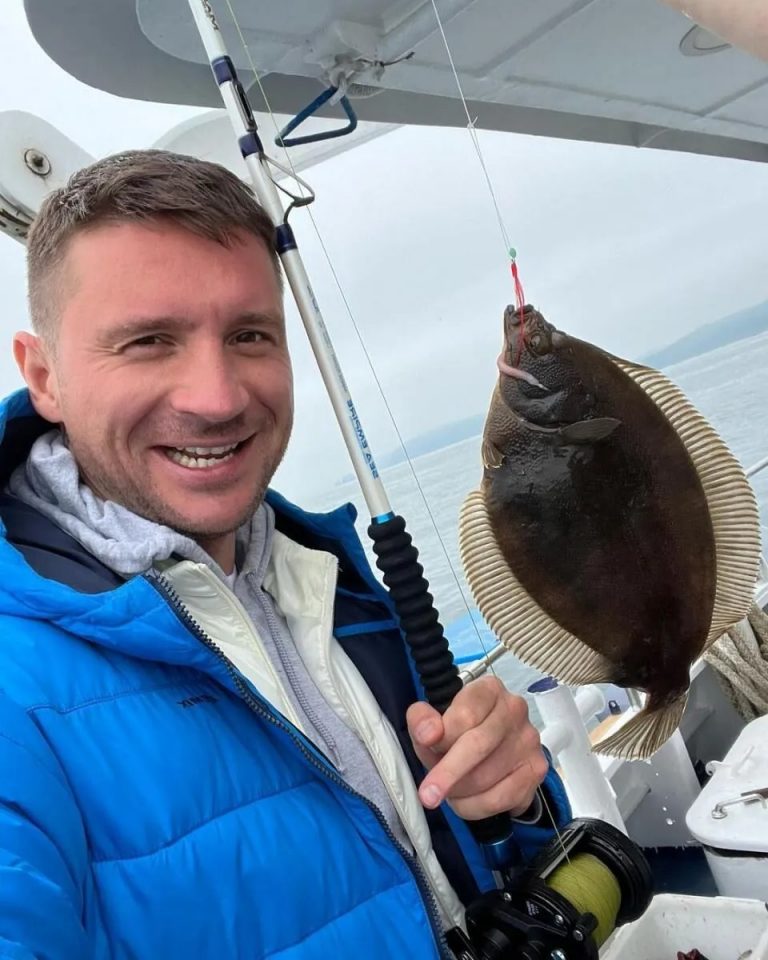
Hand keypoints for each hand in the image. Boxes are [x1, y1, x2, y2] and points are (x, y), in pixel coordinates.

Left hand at [407, 676, 547, 820]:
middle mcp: (514, 710)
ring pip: (488, 776)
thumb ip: (421, 720)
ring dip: (460, 792)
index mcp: (488, 689)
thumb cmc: (457, 730)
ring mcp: (528, 740)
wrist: (490, 747)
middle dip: (449, 772)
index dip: (442, 736)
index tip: (425, 746)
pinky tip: (466, 801)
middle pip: (478, 744)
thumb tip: (428, 733)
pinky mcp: (536, 769)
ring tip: (448, 792)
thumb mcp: (432, 720)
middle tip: (427, 795)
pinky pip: (502, 798)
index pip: (465, 714)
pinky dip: (476, 807)